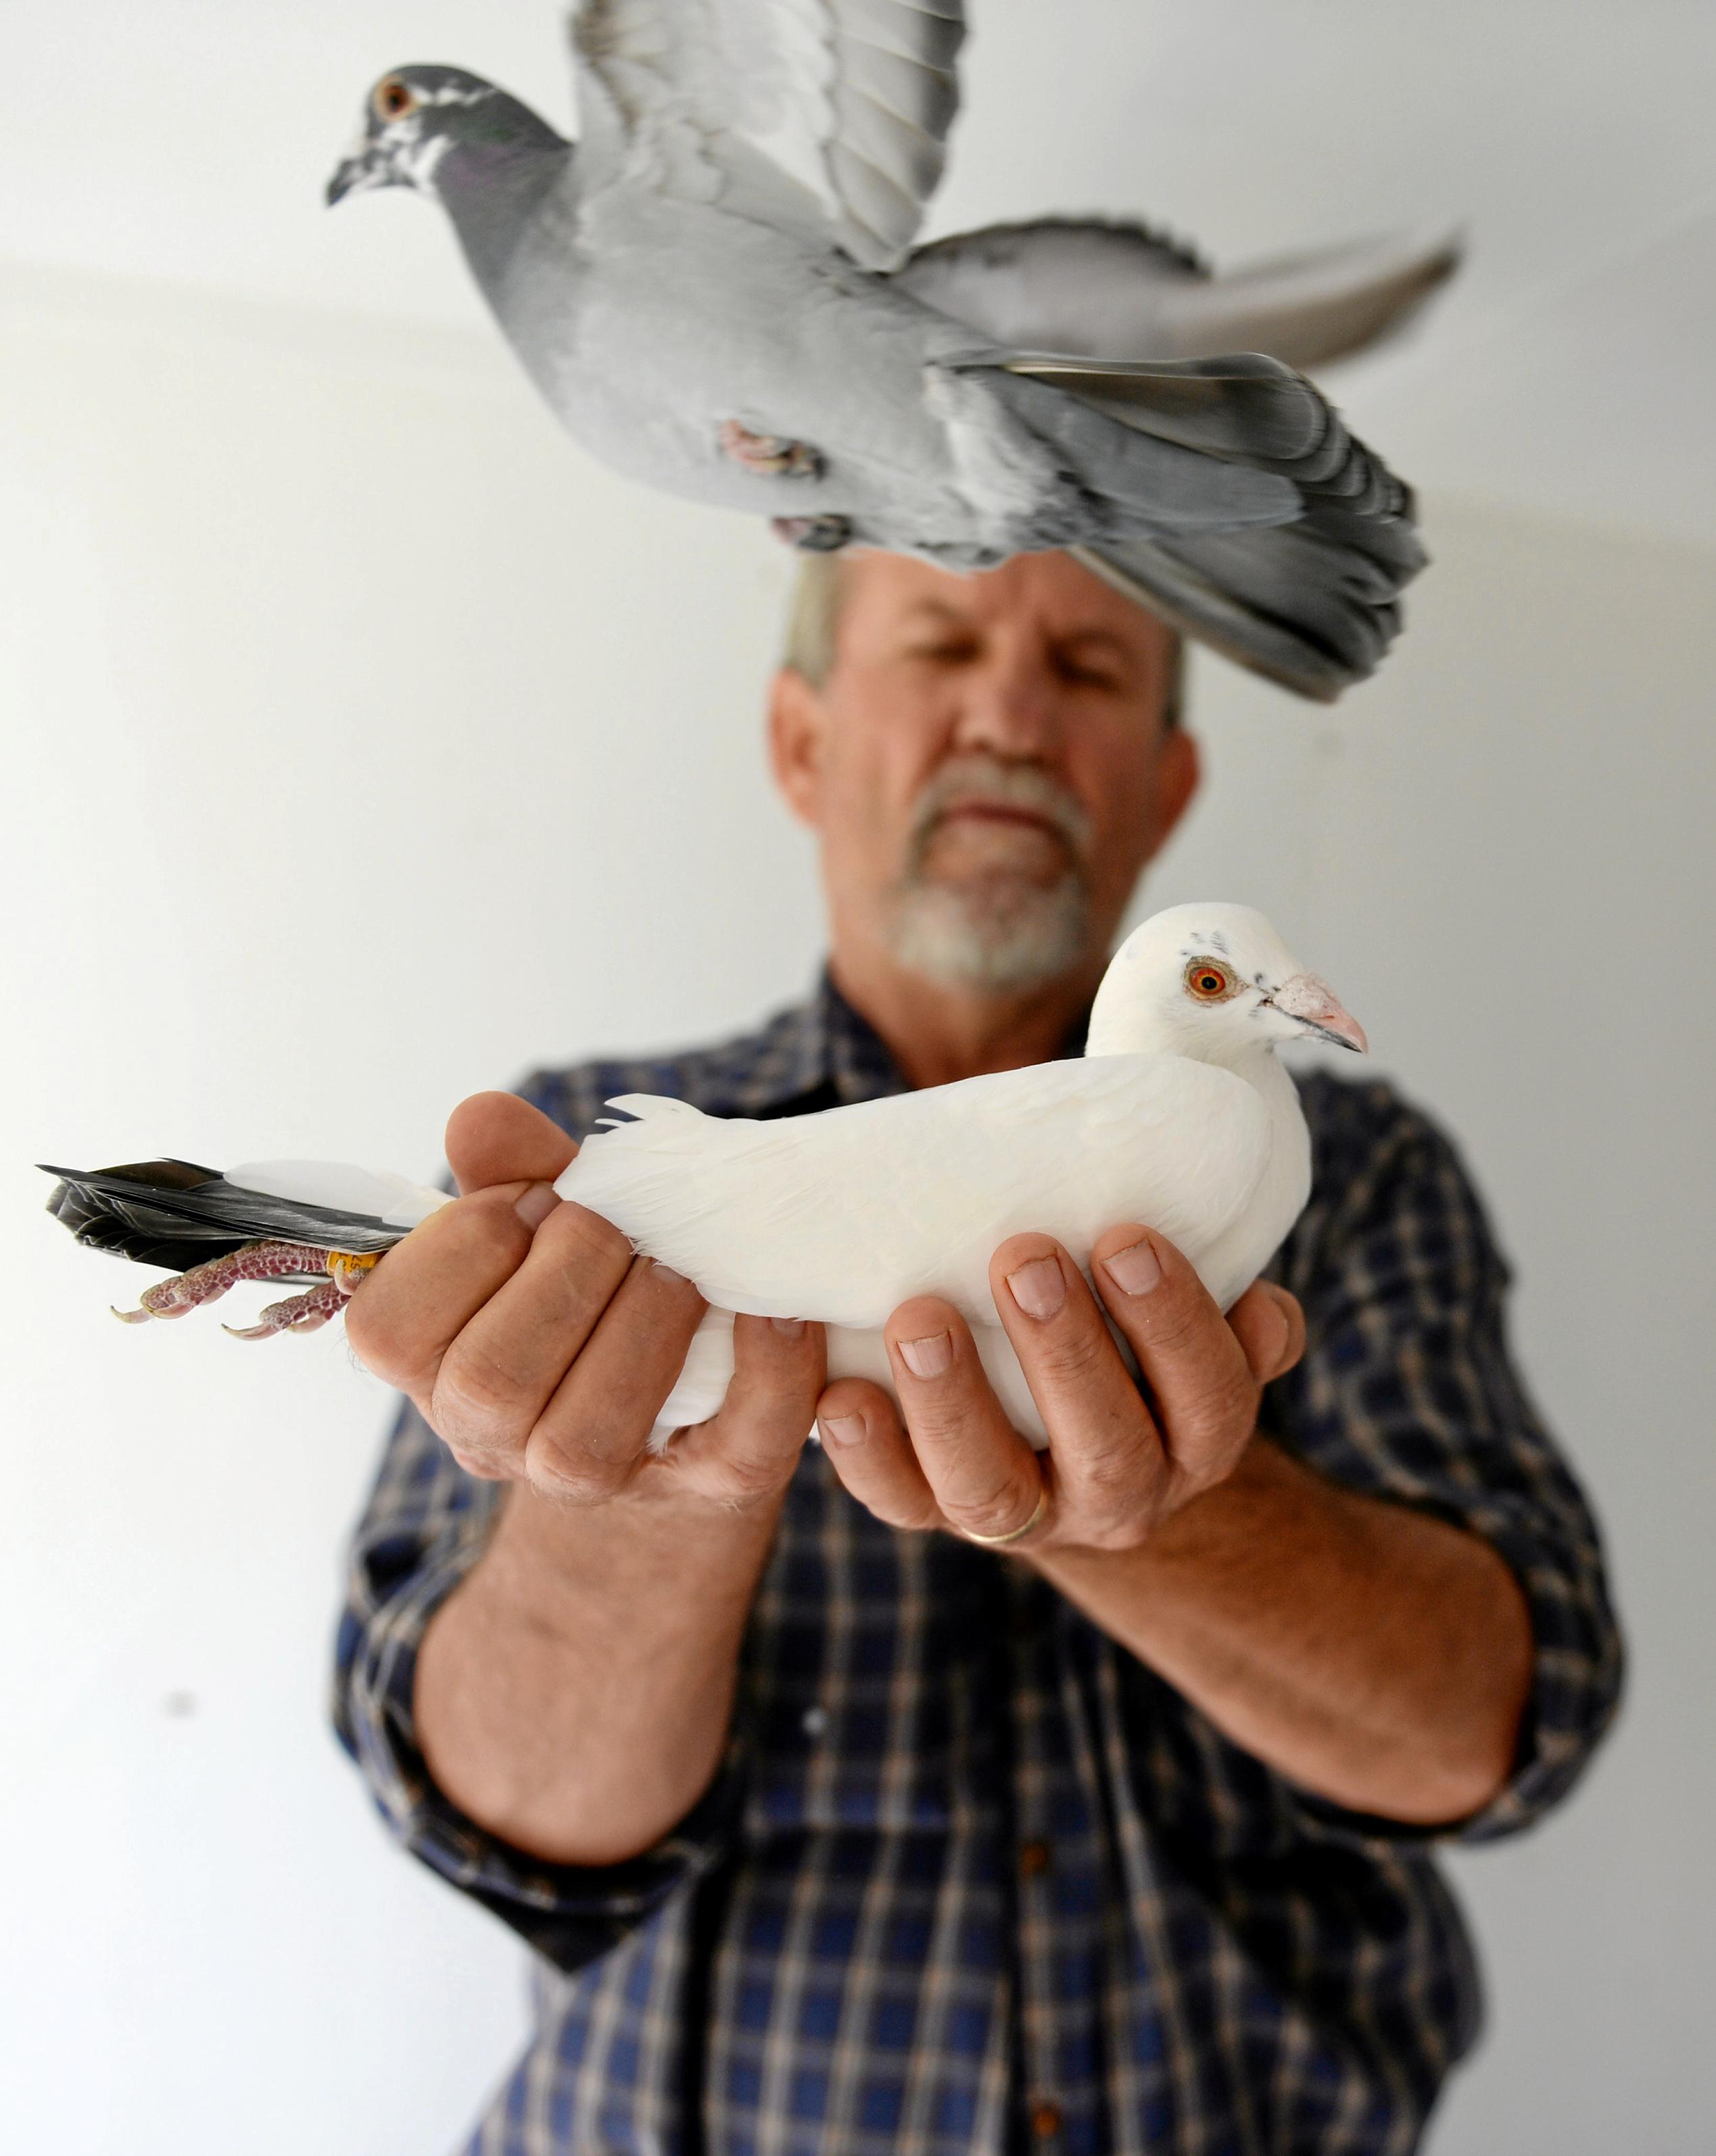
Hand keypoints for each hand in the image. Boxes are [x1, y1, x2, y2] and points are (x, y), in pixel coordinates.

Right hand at [345, 1091, 824, 1510]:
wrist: (672, 1428)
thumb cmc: (587, 1301)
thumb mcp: (541, 1229)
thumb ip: (511, 1169)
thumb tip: (482, 1116)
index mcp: (435, 1369)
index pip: (390, 1330)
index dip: (463, 1246)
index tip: (533, 1198)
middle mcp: (494, 1441)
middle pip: (489, 1382)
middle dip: (562, 1275)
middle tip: (610, 1224)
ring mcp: (598, 1484)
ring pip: (582, 1441)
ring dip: (641, 1325)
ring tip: (675, 1268)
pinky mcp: (710, 1489)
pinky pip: (738, 1445)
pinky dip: (767, 1372)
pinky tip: (773, 1309)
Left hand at [813, 1225, 1304, 1553]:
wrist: (1071, 1445)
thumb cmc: (1134, 1342)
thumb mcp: (1193, 1326)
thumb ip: (1230, 1314)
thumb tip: (1262, 1308)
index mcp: (1197, 1437)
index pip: (1210, 1397)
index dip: (1174, 1324)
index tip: (1125, 1236)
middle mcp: (1121, 1494)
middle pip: (1108, 1449)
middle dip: (1066, 1350)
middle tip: (1022, 1253)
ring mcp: (1026, 1517)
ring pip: (993, 1492)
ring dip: (954, 1402)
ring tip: (919, 1314)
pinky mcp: (935, 1515)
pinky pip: (899, 1504)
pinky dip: (865, 1454)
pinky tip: (840, 1394)